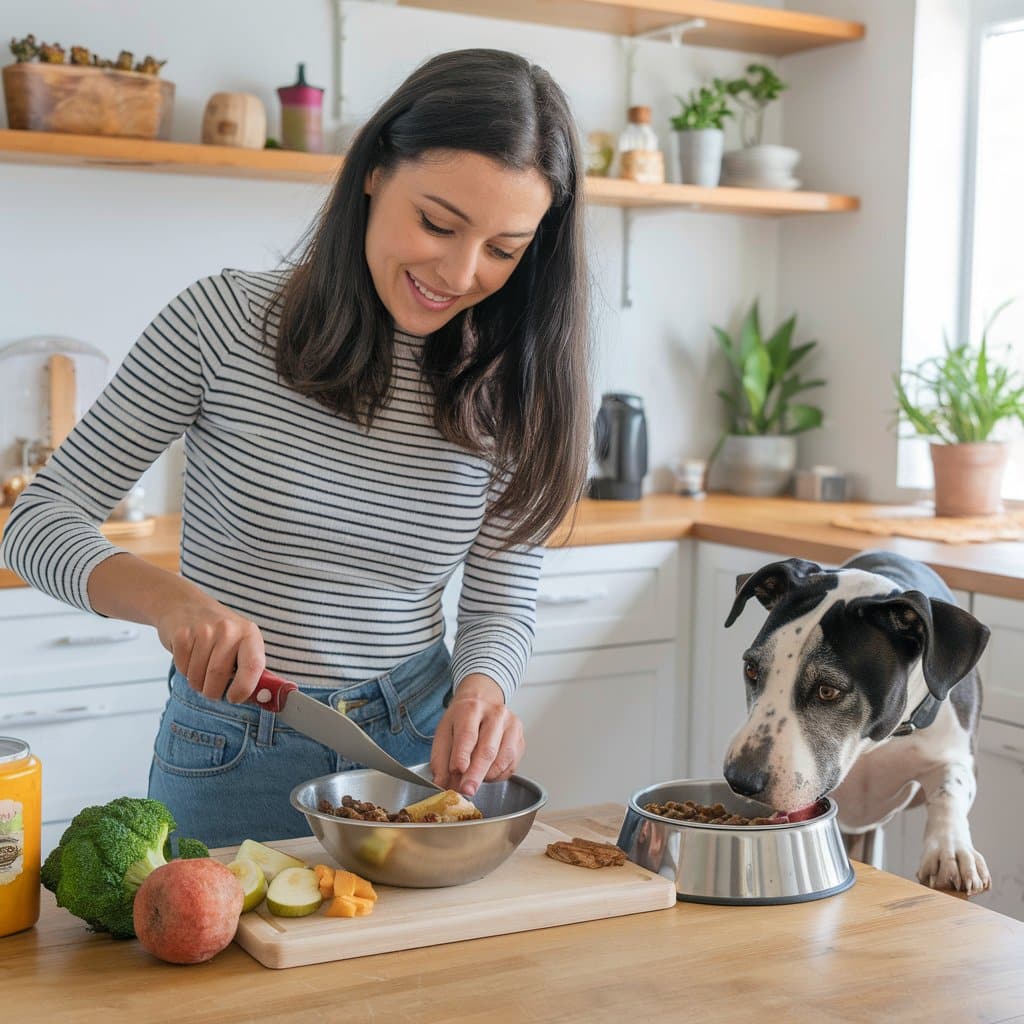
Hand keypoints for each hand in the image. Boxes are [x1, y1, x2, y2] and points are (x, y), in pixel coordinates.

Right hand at [155, 590, 265, 703]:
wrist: (185, 605)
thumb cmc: (218, 632)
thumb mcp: (240, 642)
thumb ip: (249, 667)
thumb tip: (261, 699)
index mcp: (249, 634)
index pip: (253, 666)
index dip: (244, 689)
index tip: (234, 698)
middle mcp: (228, 630)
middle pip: (218, 676)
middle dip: (213, 692)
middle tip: (212, 688)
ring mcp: (204, 630)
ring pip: (198, 677)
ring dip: (197, 682)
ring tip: (200, 668)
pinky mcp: (182, 635)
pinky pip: (182, 669)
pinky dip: (184, 671)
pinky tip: (189, 656)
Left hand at [429, 674, 524, 797]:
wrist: (482, 700)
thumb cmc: (462, 719)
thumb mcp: (444, 732)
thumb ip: (440, 759)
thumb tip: (441, 783)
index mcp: (472, 709)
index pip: (468, 734)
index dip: (462, 754)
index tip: (458, 771)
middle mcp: (495, 714)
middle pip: (487, 749)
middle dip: (476, 774)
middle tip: (467, 790)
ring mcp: (512, 726)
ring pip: (503, 759)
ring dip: (487, 776)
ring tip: (473, 779)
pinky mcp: (521, 739)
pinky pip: (511, 765)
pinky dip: (498, 775)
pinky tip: (487, 773)